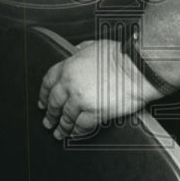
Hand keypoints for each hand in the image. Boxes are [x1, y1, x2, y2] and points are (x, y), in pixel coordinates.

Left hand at [37, 39, 160, 139]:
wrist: (138, 68)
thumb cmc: (121, 55)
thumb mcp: (93, 45)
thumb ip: (80, 50)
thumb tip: (76, 51)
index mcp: (68, 67)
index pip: (48, 82)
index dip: (43, 94)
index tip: (42, 103)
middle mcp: (70, 84)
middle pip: (54, 102)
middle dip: (50, 114)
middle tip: (47, 122)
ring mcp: (81, 99)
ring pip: (66, 116)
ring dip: (62, 127)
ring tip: (59, 133)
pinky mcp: (95, 112)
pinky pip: (82, 125)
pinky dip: (77, 132)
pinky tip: (75, 135)